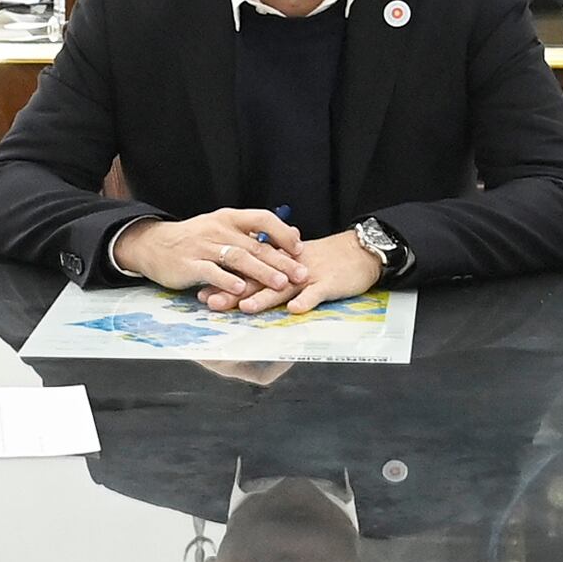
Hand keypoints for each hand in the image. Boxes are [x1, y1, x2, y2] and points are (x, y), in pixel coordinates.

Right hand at [116, 209, 308, 303]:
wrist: (154, 244)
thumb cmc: (195, 239)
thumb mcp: (223, 228)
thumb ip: (253, 233)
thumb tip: (292, 234)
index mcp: (229, 218)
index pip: (262, 218)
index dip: (282, 232)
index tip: (300, 248)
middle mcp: (219, 229)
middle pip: (255, 244)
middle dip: (280, 261)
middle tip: (301, 274)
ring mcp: (204, 247)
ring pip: (238, 258)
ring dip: (261, 272)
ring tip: (279, 284)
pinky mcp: (189, 265)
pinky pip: (211, 272)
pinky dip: (227, 281)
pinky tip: (241, 290)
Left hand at [213, 228, 382, 314]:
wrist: (360, 251)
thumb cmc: (327, 259)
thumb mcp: (295, 262)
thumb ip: (271, 270)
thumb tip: (244, 280)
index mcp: (279, 262)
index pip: (248, 271)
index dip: (225, 281)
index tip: (203, 291)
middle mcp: (289, 267)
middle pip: (258, 279)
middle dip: (234, 291)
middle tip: (210, 301)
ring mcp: (309, 275)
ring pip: (283, 286)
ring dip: (265, 297)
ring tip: (246, 307)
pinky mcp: (329, 283)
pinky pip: (317, 292)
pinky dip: (306, 300)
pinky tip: (295, 310)